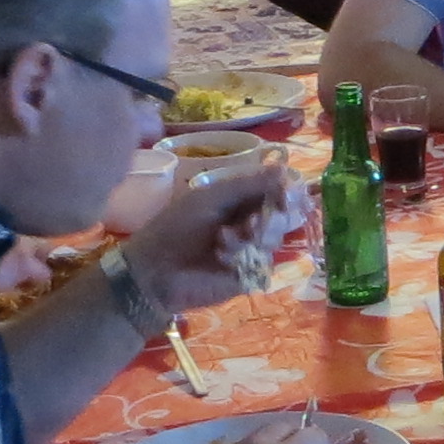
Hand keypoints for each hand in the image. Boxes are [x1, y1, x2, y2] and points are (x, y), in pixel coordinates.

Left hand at [122, 155, 288, 320]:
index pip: (276, 190)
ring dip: (251, 237)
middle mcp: (250, 223)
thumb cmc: (176, 228)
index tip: (287, 195)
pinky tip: (221, 258)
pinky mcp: (250, 275)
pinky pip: (263, 262)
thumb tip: (283, 168)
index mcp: (240, 200)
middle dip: (271, 217)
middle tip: (252, 223)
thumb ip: (248, 184)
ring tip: (222, 240)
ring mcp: (251, 250)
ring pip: (275, 238)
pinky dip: (242, 256)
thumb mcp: (210, 198)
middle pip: (283, 215)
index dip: (286, 191)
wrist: (156, 270)